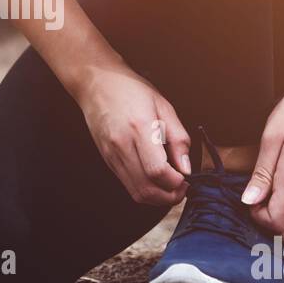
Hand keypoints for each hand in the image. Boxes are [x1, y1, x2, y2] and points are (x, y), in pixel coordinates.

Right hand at [75, 66, 191, 207]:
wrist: (97, 84)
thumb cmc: (132, 90)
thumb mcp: (164, 106)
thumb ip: (178, 138)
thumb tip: (186, 168)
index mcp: (139, 128)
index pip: (158, 171)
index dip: (176, 182)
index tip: (186, 178)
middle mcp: (122, 145)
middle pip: (147, 189)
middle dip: (169, 196)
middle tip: (182, 187)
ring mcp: (112, 155)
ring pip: (137, 193)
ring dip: (158, 197)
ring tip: (170, 186)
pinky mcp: (108, 160)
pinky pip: (128, 185)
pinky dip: (145, 190)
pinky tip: (155, 179)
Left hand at [242, 73, 283, 239]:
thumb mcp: (271, 139)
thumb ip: (261, 174)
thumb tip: (249, 201)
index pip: (277, 222)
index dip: (257, 217)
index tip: (249, 198)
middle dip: (268, 223)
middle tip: (256, 199)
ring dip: (280, 219)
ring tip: (267, 195)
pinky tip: (279, 191)